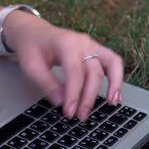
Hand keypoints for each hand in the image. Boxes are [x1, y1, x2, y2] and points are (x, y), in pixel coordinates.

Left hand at [4, 13, 123, 120]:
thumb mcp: (31, 66)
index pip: (75, 72)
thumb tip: (61, 102)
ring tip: (110, 104)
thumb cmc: (32, 48)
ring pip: (110, 64)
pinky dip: (117, 78)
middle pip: (93, 71)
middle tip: (80, 116)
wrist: (34, 33)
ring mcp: (92, 45)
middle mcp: (83, 42)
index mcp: (65, 43)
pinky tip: (114, 95)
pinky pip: (113, 63)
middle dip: (88, 97)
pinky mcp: (96, 51)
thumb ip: (46, 83)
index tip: (69, 112)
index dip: (73, 94)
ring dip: (112, 86)